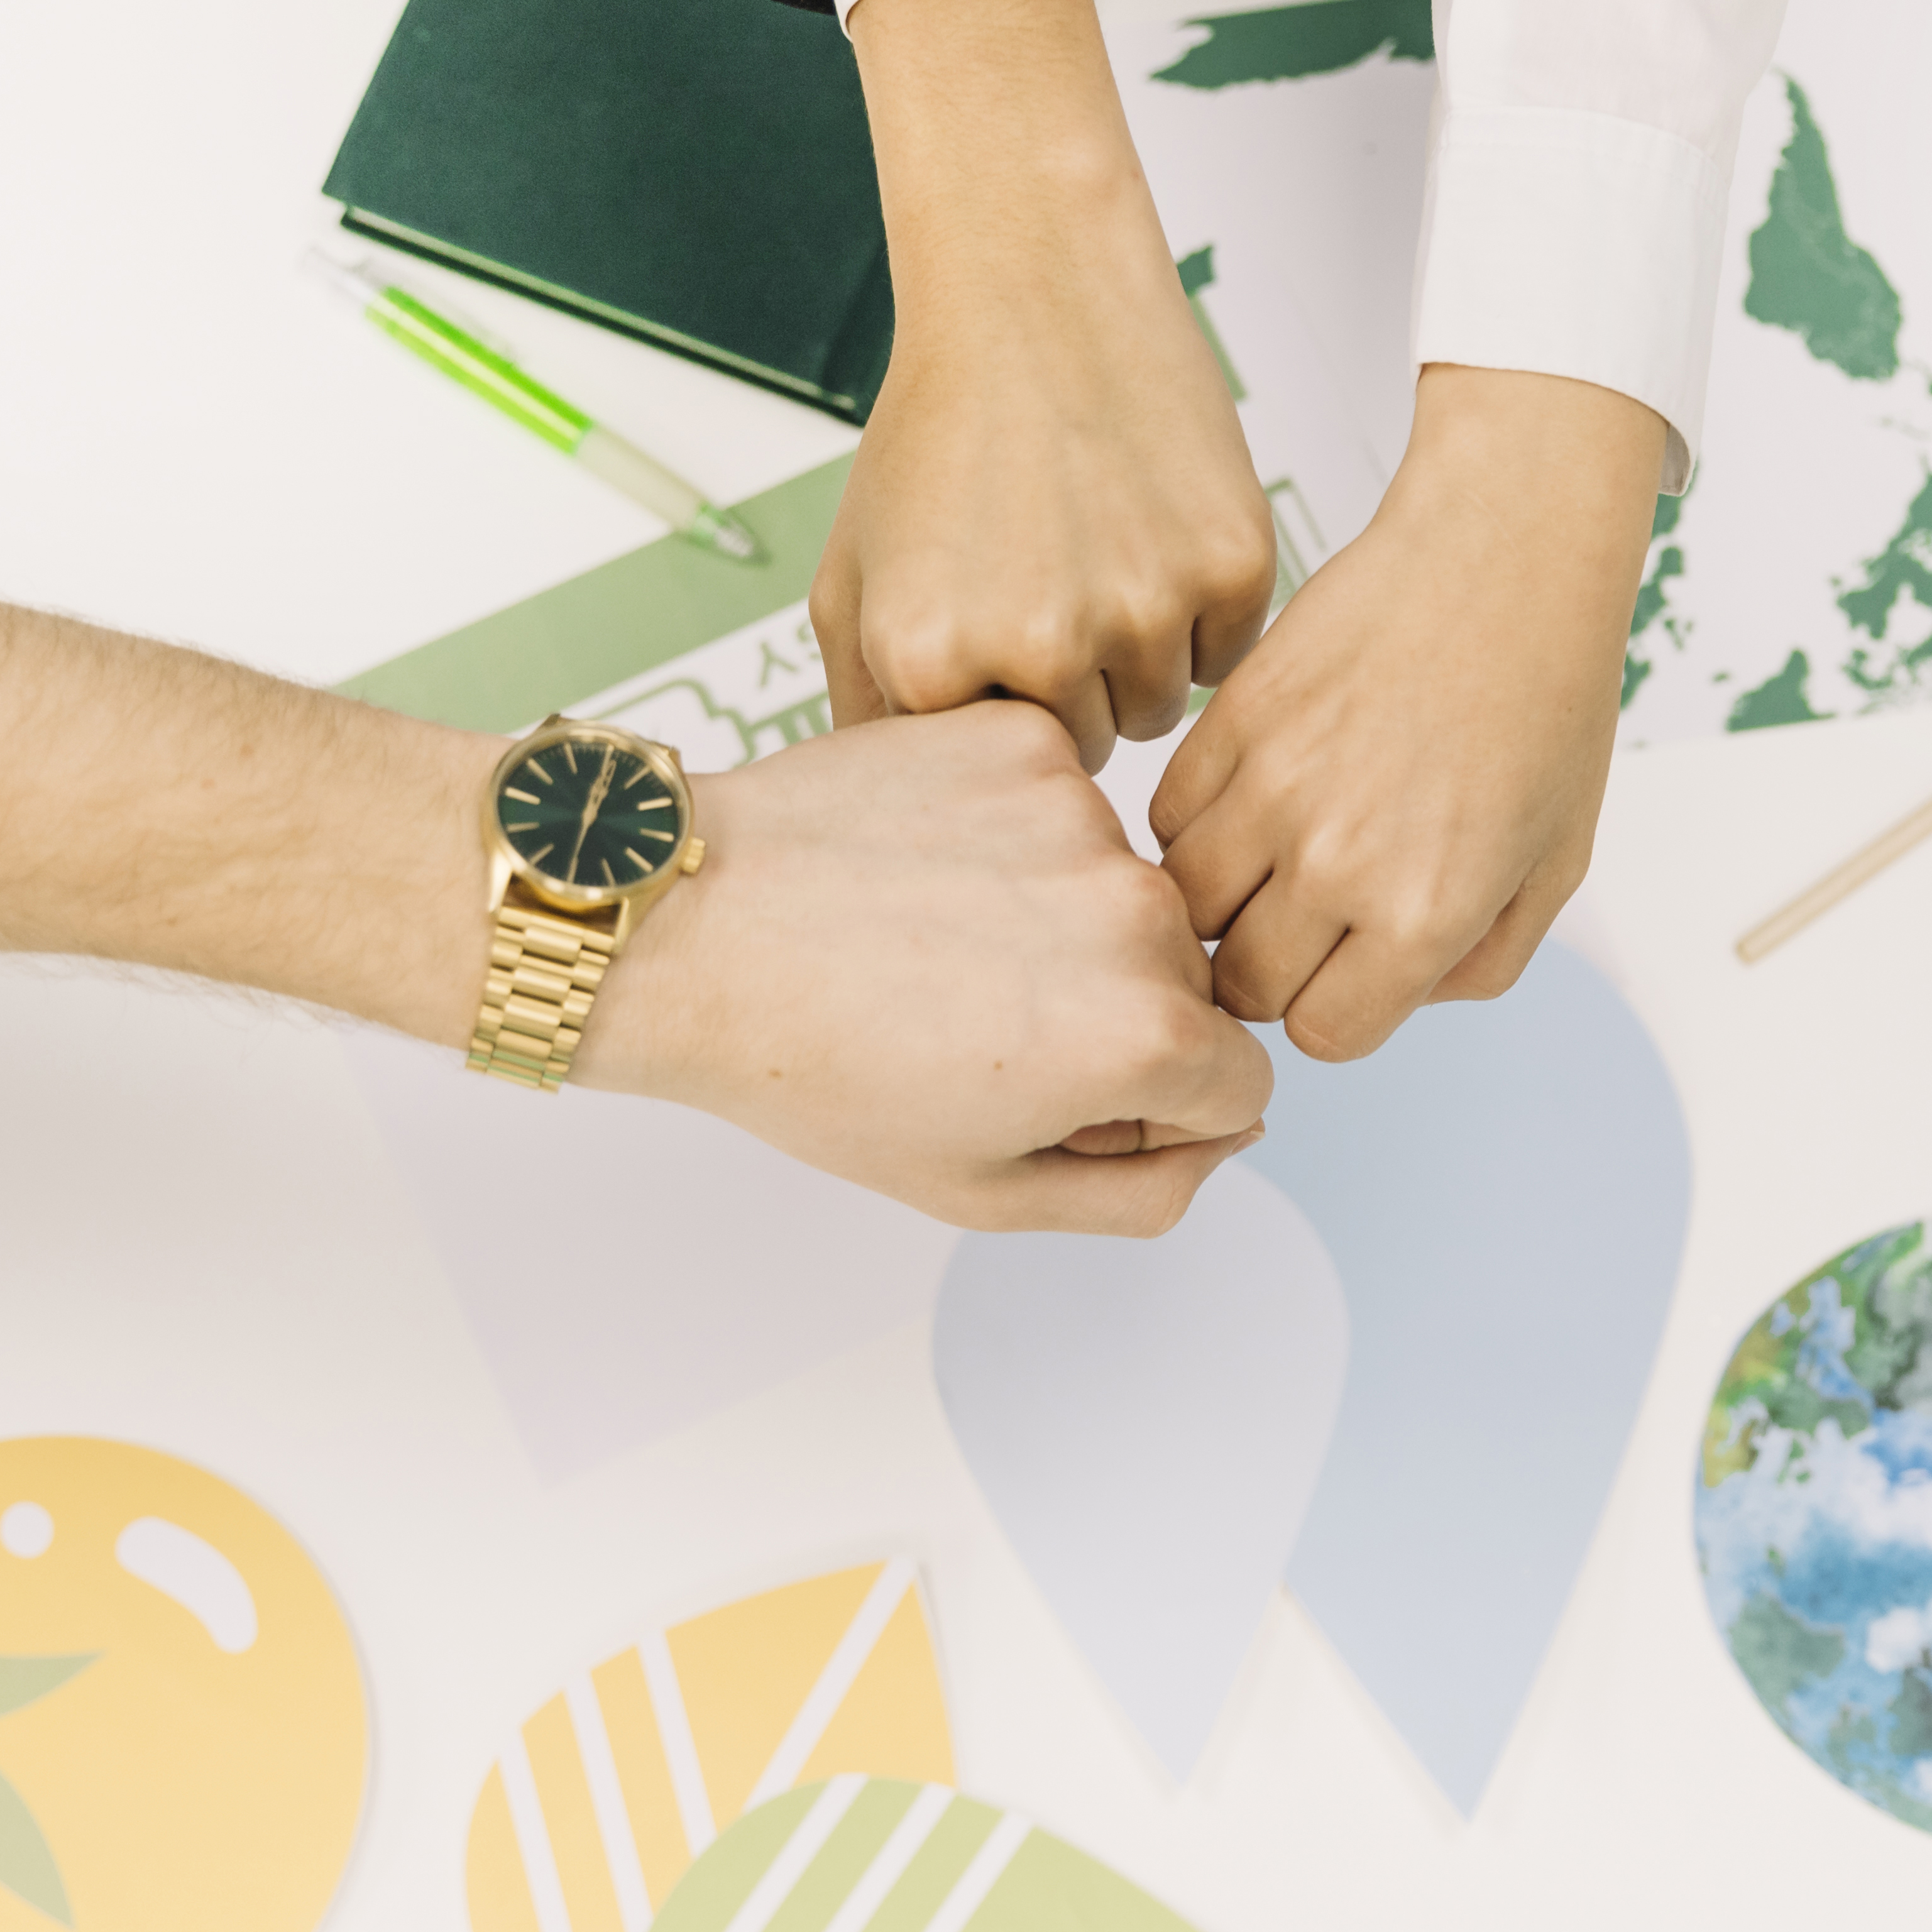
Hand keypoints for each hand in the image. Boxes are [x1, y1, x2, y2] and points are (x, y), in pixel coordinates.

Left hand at [586, 702, 1273, 1233]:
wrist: (691, 930)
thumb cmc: (814, 1068)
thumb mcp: (982, 1190)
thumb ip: (1139, 1191)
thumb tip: (1220, 1136)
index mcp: (1144, 1034)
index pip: (1240, 1085)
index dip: (1154, 1112)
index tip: (1056, 1097)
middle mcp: (1140, 910)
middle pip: (1187, 984)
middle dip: (1112, 1015)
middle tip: (974, 1027)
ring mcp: (1085, 812)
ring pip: (1123, 889)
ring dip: (1061, 921)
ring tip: (935, 944)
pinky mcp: (1025, 740)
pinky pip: (1062, 803)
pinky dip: (1010, 838)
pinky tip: (923, 871)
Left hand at [819, 0, 1272, 770]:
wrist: (1034, 297)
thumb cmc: (941, 433)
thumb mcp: (853, 584)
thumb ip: (868, 718)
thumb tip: (913, 825)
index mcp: (932, 665)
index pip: (984, 773)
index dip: (991, 708)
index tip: (988, 634)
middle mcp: (1039, 648)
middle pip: (1077, 751)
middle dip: (1064, 689)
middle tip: (1046, 579)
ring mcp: (1145, 610)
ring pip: (1154, 709)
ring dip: (1132, 655)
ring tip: (1092, 549)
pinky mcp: (1232, 568)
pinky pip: (1224, 654)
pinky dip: (1198, 610)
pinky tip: (1149, 529)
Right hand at [1150, 366, 1667, 1060]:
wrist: (1506, 562)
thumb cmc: (1544, 706)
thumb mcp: (1553, 865)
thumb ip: (1479, 963)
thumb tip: (1388, 998)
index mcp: (1424, 915)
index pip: (1322, 1033)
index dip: (1334, 1010)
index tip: (1347, 974)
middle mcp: (1338, 864)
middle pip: (1243, 985)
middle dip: (1273, 969)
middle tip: (1306, 923)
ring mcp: (1274, 789)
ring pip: (1186, 907)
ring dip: (1223, 902)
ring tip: (1270, 863)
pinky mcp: (1231, 721)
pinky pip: (1166, 819)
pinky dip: (1196, 827)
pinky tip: (1251, 800)